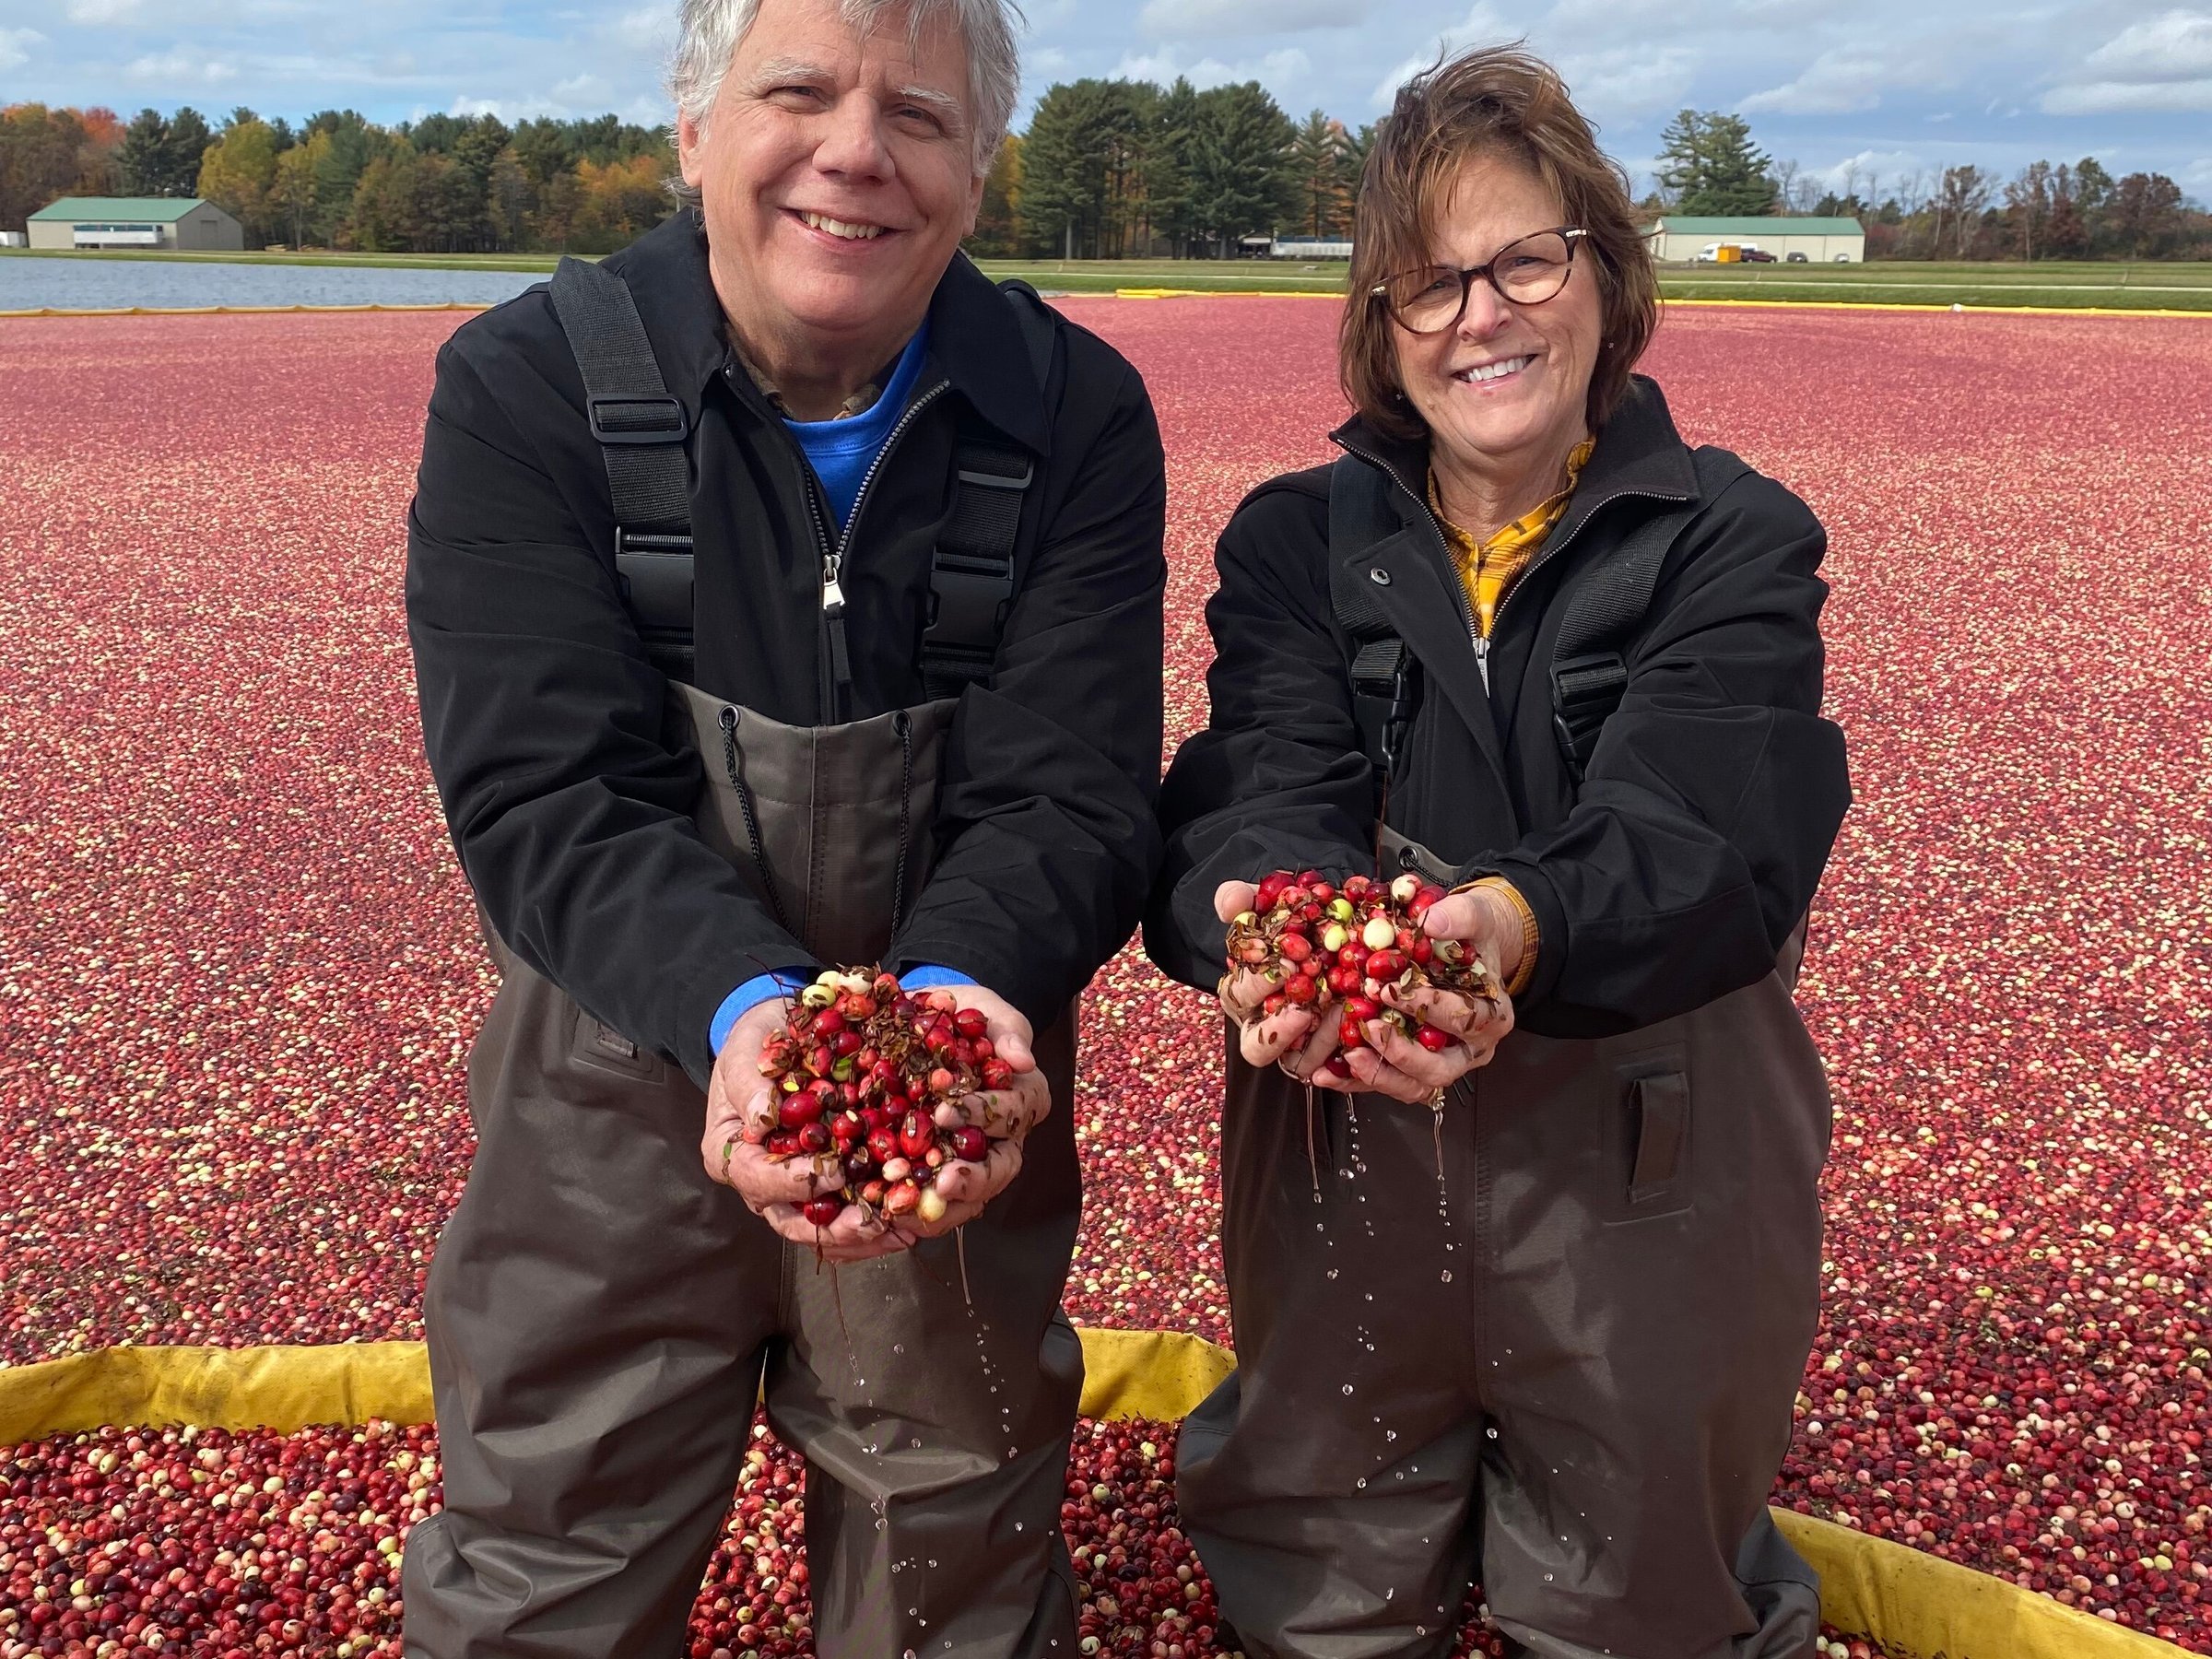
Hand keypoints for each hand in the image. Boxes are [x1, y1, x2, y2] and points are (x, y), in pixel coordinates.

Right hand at [703, 995, 910, 1262]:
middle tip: (876, 1226)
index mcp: (731, 1153)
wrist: (780, 1030)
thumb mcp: (745, 1049)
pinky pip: (849, 1210)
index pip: (757, 1179)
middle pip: (793, 1221)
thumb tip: (761, 1119)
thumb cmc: (756, 1040)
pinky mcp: (828, 1178)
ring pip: (825, 1227)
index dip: (794, 1183)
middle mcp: (761, 1180)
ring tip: (903, 1232)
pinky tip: (911, 1218)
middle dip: (836, 1229)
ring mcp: (795, 1185)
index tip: (835, 1173)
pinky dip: (877, 1217)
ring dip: (864, 1236)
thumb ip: (748, 1083)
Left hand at [902, 983, 1051, 1235]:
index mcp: (1022, 1099)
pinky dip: (911, 1208)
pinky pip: (932, 1199)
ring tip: (912, 1211)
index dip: (982, 1117)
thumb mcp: (990, 1013)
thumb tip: (1023, 1060)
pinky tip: (885, 1212)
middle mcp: (1004, 1138)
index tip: (946, 1112)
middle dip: (972, 1179)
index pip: (1013, 1114)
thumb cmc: (969, 1019)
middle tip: (942, 1180)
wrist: (934, 1026)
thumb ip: (1007, 1032)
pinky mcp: (939, 1171)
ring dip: (944, 1207)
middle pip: (999, 1169)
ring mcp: (972, 1159)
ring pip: (971, 1197)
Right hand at [1215, 880, 1350, 1084]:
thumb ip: (1243, 900)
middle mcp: (1266, 1025)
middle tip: (1305, 1006)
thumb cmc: (1294, 921)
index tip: (1286, 963)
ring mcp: (1300, 1044)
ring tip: (1342, 1010)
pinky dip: (1349, 1055)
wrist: (1338, 931)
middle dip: (1281, 1028)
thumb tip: (1231, 901)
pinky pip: (1338, 1066)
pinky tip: (1362, 1030)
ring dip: (1319, 1041)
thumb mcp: (1269, 903)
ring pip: (1299, 1061)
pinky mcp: (1334, 1052)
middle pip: (1258, 1047)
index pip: (1239, 998)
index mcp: (1243, 993)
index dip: (1258, 985)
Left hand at [1337, 884, 1520, 1102]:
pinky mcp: (1416, 1070)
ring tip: (1348, 1055)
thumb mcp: (1476, 916)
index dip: (1426, 1007)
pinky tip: (1328, 1072)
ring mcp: (1445, 1064)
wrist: (1470, 950)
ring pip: (1415, 1087)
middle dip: (1400, 1052)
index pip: (1462, 1020)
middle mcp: (1472, 1049)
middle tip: (1367, 1027)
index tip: (1390, 991)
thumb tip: (1432, 922)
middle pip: (1439, 1069)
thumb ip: (1460, 915)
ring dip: (1379, 1075)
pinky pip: (1388, 1084)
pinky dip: (1358, 1081)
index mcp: (1492, 1016)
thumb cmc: (1473, 937)